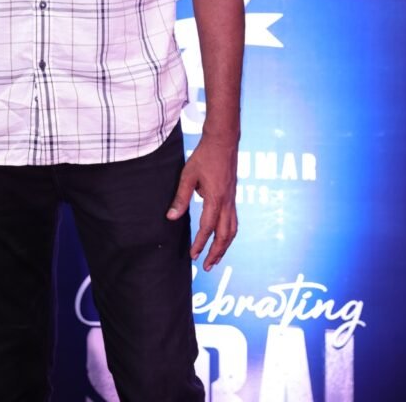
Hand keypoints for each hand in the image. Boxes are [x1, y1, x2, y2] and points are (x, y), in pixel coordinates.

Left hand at [166, 132, 237, 270]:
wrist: (223, 141)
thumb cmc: (204, 156)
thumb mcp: (188, 175)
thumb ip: (180, 197)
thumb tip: (171, 217)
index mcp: (216, 199)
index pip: (207, 228)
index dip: (200, 243)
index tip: (193, 255)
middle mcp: (227, 202)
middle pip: (225, 235)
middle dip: (216, 253)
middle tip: (206, 266)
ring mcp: (232, 200)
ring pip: (232, 230)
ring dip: (225, 247)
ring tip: (215, 258)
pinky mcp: (233, 196)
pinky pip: (234, 221)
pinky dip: (229, 234)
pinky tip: (222, 237)